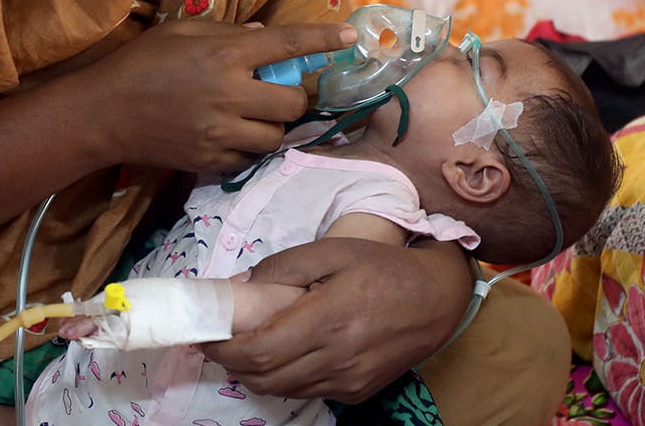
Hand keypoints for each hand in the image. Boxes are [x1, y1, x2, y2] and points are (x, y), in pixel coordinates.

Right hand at [84, 20, 353, 173]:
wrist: (103, 113)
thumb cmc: (141, 63)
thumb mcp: (183, 33)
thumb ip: (228, 32)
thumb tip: (267, 34)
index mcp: (224, 56)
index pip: (287, 44)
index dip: (323, 40)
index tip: (349, 38)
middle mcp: (229, 95)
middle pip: (292, 104)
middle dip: (292, 98)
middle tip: (274, 91)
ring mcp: (220, 133)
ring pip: (276, 137)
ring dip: (272, 125)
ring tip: (249, 114)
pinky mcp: (211, 160)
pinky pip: (251, 158)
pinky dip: (250, 146)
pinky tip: (230, 133)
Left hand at [203, 238, 470, 402]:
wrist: (438, 298)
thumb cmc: (383, 267)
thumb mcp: (332, 251)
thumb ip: (283, 268)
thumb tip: (240, 288)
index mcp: (328, 320)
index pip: (259, 351)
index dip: (224, 349)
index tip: (206, 335)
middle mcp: (337, 358)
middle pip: (264, 377)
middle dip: (233, 363)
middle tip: (219, 341)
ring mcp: (349, 381)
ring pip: (283, 389)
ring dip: (256, 373)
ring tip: (247, 347)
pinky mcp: (358, 392)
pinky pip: (307, 391)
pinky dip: (285, 378)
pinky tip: (285, 354)